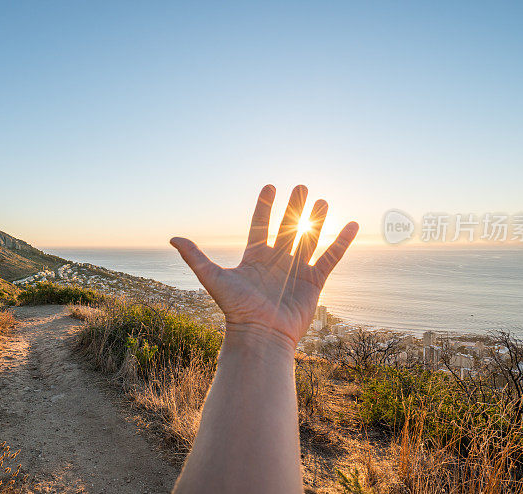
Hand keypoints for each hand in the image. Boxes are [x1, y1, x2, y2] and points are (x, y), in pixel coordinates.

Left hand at [171, 185, 357, 350]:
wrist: (260, 336)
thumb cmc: (236, 310)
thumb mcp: (213, 278)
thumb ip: (196, 257)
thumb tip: (172, 238)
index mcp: (255, 257)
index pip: (260, 224)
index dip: (265, 206)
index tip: (270, 186)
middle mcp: (277, 261)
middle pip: (287, 227)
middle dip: (294, 207)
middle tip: (302, 186)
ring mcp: (296, 270)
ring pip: (309, 238)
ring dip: (316, 220)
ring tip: (322, 201)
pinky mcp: (314, 282)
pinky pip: (330, 258)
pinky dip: (341, 242)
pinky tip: (351, 225)